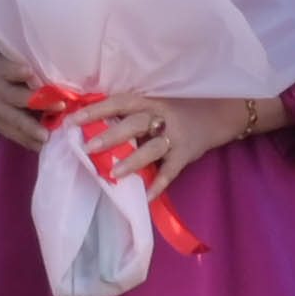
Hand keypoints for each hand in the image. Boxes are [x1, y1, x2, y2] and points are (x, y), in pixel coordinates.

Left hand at [66, 88, 274, 196]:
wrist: (222, 112)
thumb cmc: (180, 108)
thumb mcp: (157, 102)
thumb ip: (132, 112)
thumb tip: (93, 122)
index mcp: (150, 99)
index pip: (119, 102)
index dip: (95, 110)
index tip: (72, 121)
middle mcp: (162, 115)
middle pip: (134, 123)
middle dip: (110, 135)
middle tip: (87, 148)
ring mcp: (176, 135)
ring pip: (152, 147)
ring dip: (133, 160)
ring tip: (113, 173)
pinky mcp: (187, 153)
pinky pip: (171, 170)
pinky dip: (159, 183)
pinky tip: (146, 196)